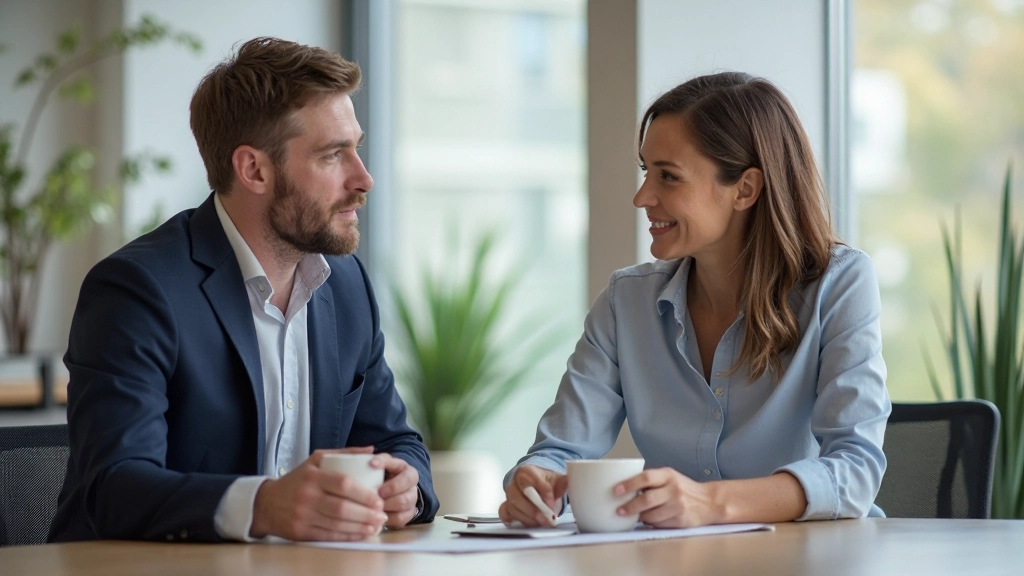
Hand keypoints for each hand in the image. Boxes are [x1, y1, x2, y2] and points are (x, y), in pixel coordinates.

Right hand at [250, 447, 387, 540]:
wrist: (266, 503)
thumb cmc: (297, 480)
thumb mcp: (316, 460)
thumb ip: (344, 454)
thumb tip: (371, 451)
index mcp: (313, 476)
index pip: (342, 483)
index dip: (363, 494)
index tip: (378, 499)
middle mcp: (307, 496)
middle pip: (341, 508)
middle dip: (366, 514)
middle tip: (381, 515)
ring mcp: (303, 516)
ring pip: (337, 524)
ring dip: (360, 527)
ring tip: (376, 526)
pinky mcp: (300, 532)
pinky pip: (328, 536)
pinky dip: (347, 536)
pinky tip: (360, 533)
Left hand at [372, 453, 420, 527]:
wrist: (394, 493)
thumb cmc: (384, 477)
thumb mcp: (383, 466)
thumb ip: (377, 460)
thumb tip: (369, 453)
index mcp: (407, 471)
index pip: (397, 464)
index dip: (384, 463)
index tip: (371, 464)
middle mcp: (412, 485)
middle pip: (404, 486)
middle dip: (390, 489)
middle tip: (376, 491)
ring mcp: (412, 501)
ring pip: (403, 503)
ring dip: (387, 504)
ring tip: (374, 504)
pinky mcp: (408, 515)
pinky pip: (400, 518)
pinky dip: (387, 517)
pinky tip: (376, 515)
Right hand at [498, 465, 567, 526]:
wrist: (538, 486)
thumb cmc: (546, 483)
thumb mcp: (557, 480)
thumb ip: (563, 482)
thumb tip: (569, 482)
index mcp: (526, 471)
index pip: (530, 480)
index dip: (542, 493)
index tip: (552, 503)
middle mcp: (514, 482)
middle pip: (518, 496)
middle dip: (534, 510)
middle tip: (548, 519)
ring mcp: (508, 495)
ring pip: (513, 507)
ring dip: (529, 518)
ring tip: (543, 523)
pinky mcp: (506, 507)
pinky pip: (505, 514)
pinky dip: (514, 520)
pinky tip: (527, 524)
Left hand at [614, 467, 720, 527]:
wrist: (709, 502)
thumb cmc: (683, 488)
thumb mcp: (669, 477)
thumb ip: (650, 481)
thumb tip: (624, 488)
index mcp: (668, 475)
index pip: (646, 477)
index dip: (629, 484)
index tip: (616, 490)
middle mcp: (674, 490)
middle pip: (647, 499)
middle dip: (630, 506)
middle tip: (619, 510)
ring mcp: (677, 506)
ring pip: (651, 515)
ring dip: (639, 517)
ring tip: (633, 516)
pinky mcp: (680, 521)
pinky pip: (659, 524)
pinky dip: (650, 523)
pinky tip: (648, 520)